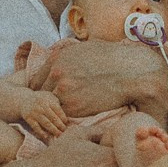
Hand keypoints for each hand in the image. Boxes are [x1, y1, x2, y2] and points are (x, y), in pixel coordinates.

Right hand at [20, 90, 68, 137]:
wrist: (24, 100)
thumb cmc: (41, 99)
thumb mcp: (49, 96)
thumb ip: (57, 103)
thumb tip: (68, 114)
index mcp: (48, 100)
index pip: (58, 111)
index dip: (64, 119)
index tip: (67, 124)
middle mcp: (42, 106)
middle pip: (53, 118)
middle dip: (60, 126)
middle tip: (65, 132)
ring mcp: (35, 112)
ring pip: (46, 124)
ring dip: (54, 130)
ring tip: (59, 135)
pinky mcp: (29, 118)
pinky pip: (36, 127)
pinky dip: (41, 133)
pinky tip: (47, 137)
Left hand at [44, 37, 163, 117]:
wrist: (130, 73)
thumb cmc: (112, 59)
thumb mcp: (83, 49)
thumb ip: (65, 58)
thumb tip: (55, 66)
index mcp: (57, 58)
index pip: (36, 80)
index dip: (43, 89)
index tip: (50, 95)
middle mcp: (57, 73)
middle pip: (40, 94)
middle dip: (49, 99)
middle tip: (58, 105)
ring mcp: (64, 91)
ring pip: (51, 106)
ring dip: (58, 109)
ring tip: (68, 111)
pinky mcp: (74, 106)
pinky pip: (64, 115)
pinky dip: (69, 117)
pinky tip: (79, 114)